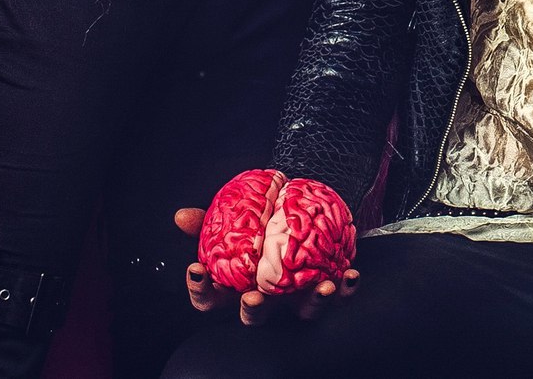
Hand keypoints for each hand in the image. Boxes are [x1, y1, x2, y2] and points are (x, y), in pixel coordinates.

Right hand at [174, 206, 358, 327]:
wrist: (304, 215)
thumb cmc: (264, 226)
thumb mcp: (237, 220)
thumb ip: (210, 221)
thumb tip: (182, 216)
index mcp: (239, 285)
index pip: (211, 299)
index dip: (201, 290)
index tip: (197, 270)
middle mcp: (268, 298)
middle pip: (254, 316)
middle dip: (254, 311)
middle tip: (253, 298)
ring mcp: (297, 298)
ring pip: (302, 313)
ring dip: (313, 303)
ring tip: (321, 287)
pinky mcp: (327, 291)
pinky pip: (339, 298)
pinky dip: (346, 290)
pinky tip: (350, 276)